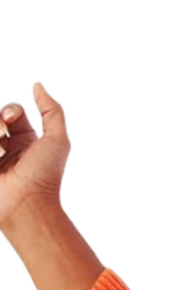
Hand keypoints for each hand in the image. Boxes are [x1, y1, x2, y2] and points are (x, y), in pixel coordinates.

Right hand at [0, 79, 71, 232]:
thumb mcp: (57, 140)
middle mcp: (7, 147)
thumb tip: (36, 83)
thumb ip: (51, 110)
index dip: (9, 110)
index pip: (11, 111)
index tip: (11, 120)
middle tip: (1, 134)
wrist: (27, 206)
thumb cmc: (46, 176)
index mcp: (26, 139)